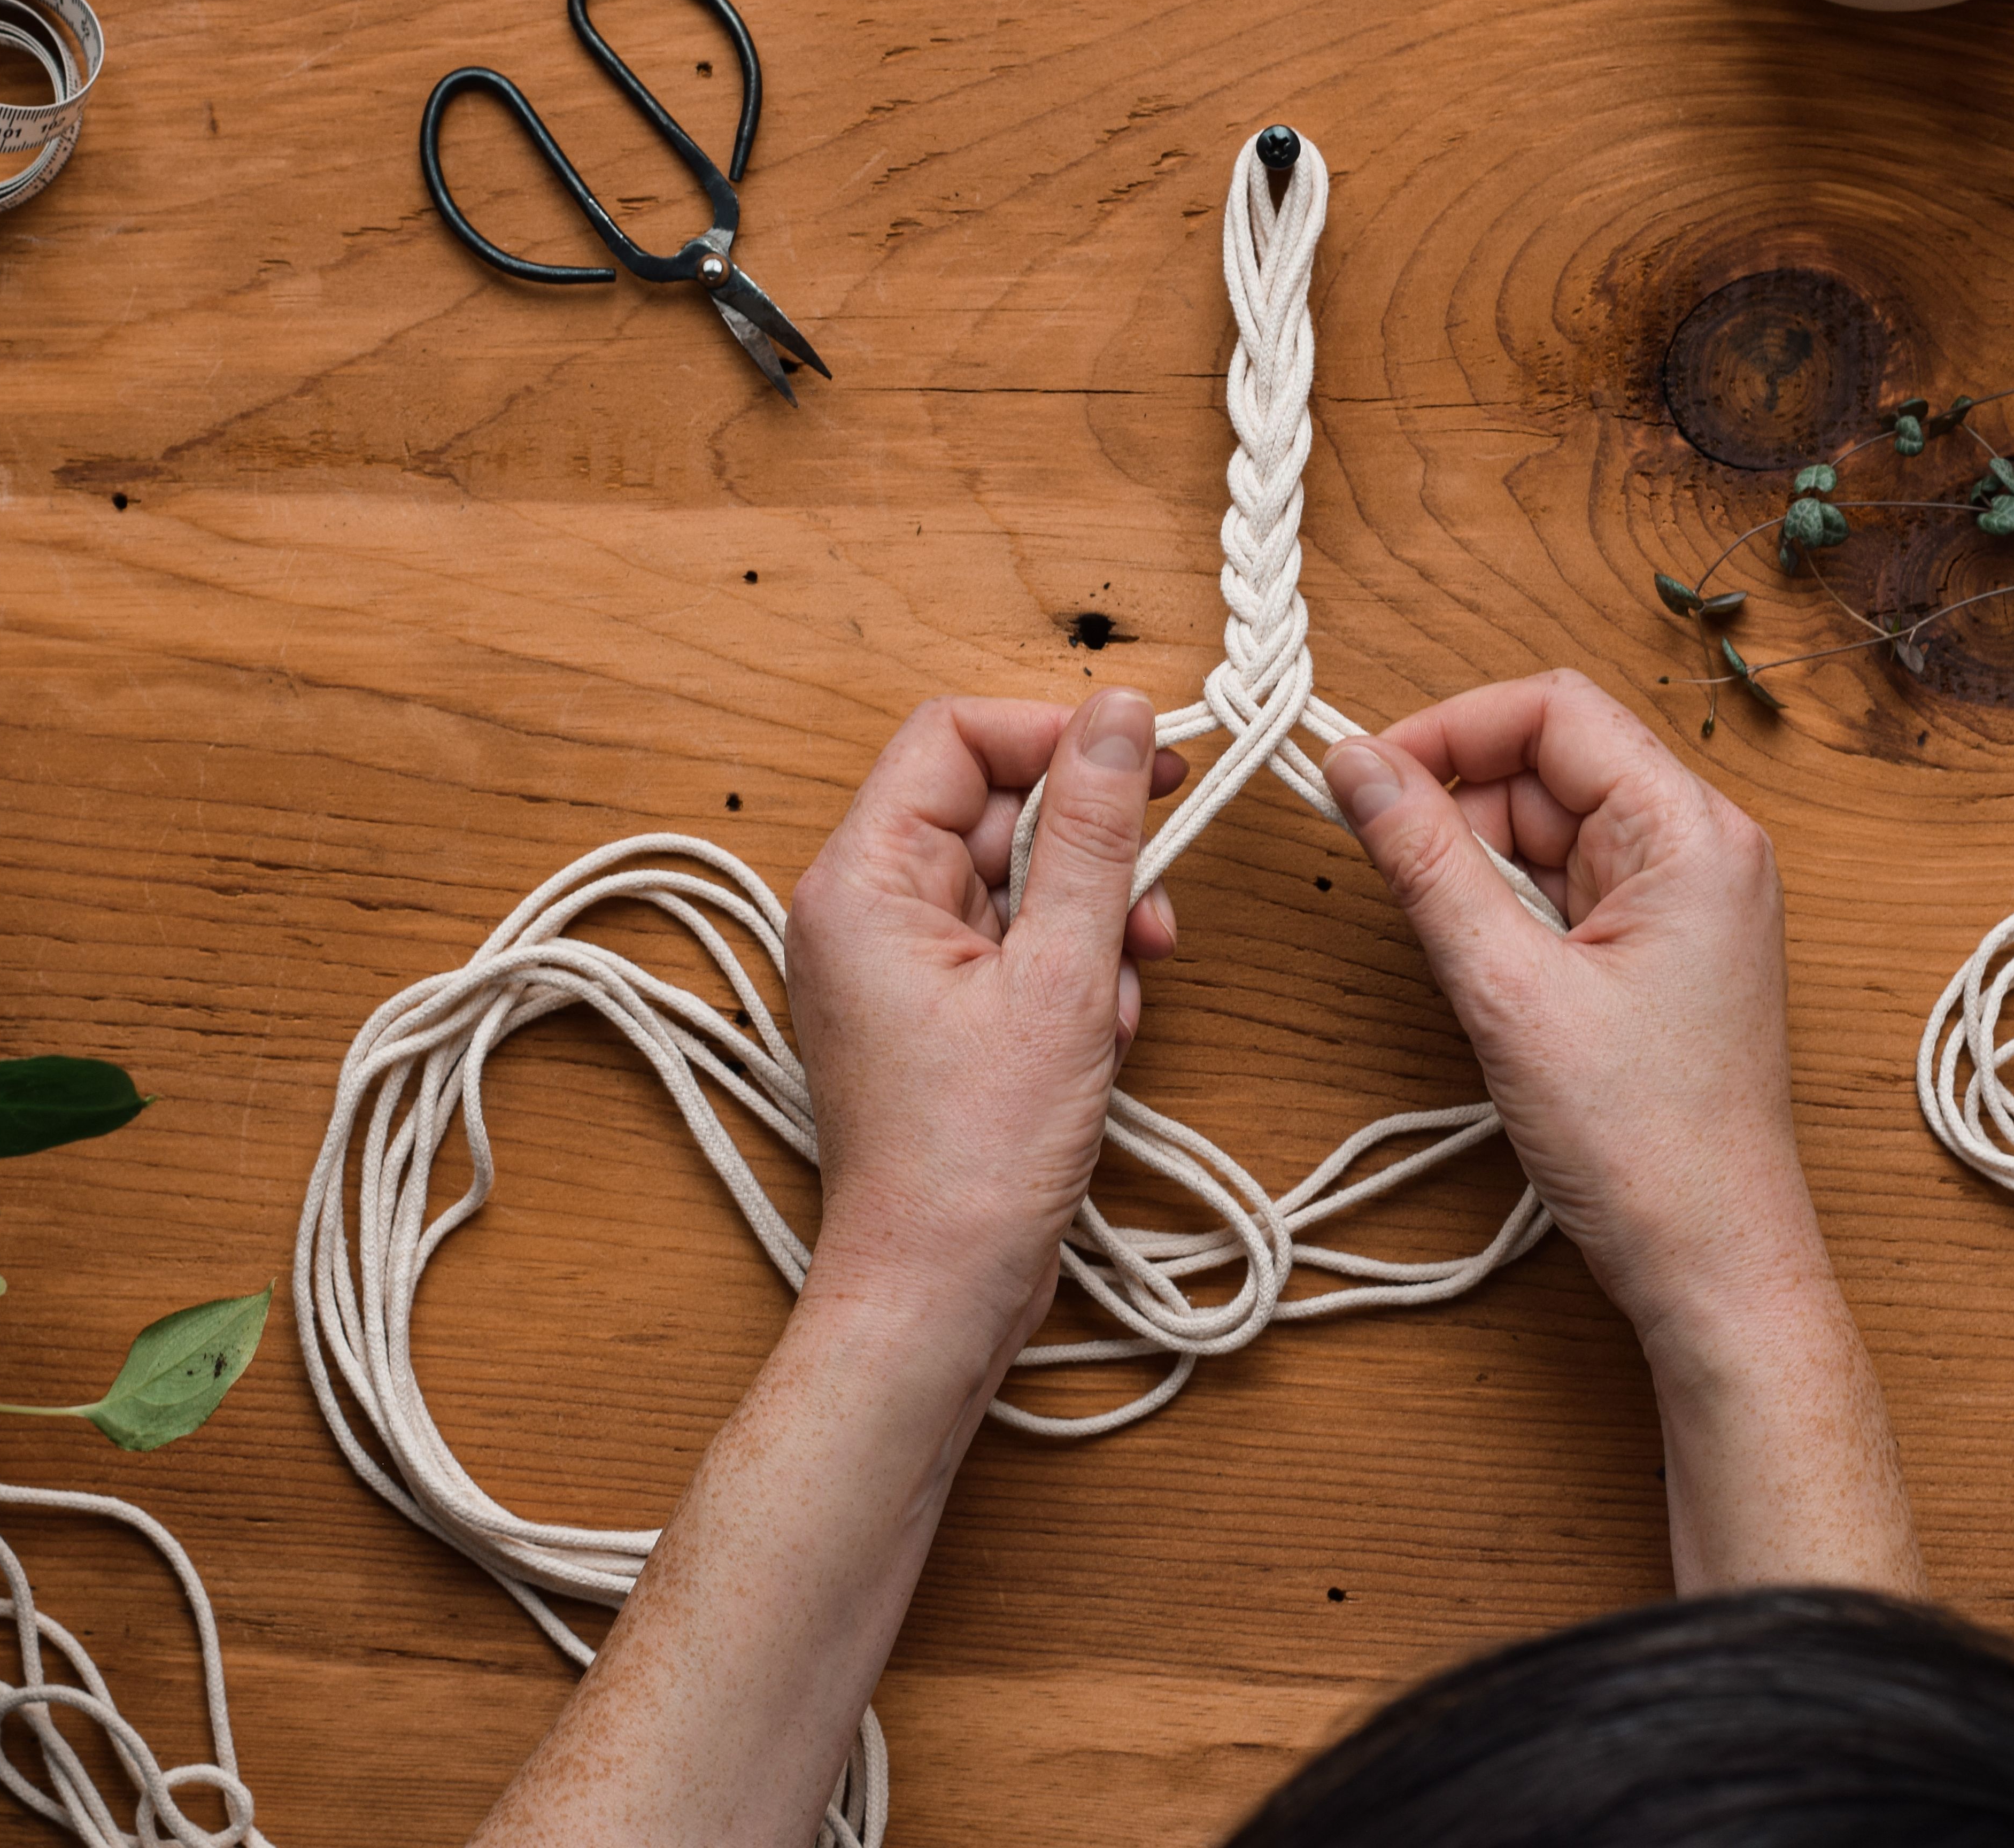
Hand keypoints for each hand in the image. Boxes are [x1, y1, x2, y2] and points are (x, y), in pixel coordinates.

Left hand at [785, 690, 1183, 1357]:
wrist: (938, 1294)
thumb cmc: (975, 1158)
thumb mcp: (1064, 977)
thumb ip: (1096, 836)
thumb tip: (1121, 719)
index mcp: (861, 881)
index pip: (955, 737)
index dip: (1057, 736)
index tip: (1147, 763)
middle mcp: (861, 910)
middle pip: (996, 811)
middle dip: (1092, 857)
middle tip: (1152, 915)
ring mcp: (895, 964)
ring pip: (1020, 883)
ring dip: (1094, 927)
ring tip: (1122, 1000)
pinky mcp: (932, 1012)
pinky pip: (1015, 946)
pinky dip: (1072, 978)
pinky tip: (1099, 1039)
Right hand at [1316, 671, 1808, 1348]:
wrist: (1714, 1265)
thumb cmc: (1644, 1143)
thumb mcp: (1507, 988)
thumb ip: (1425, 861)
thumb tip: (1353, 764)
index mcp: (1692, 833)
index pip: (1554, 711)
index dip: (1448, 728)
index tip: (1362, 775)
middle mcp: (1702, 849)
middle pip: (1547, 764)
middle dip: (1455, 805)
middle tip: (1384, 868)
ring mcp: (1684, 902)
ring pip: (1547, 829)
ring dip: (1477, 867)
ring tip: (1451, 950)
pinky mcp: (1660, 952)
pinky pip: (1563, 889)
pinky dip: (1506, 912)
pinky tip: (1484, 972)